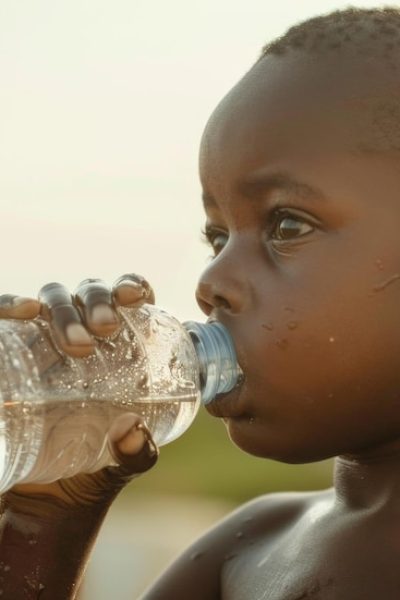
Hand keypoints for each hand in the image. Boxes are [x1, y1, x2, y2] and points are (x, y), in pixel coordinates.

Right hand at [0, 274, 157, 511]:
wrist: (38, 507)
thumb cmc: (85, 475)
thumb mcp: (118, 467)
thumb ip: (136, 454)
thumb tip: (133, 429)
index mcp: (115, 356)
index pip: (124, 304)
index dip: (131, 286)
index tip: (137, 296)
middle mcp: (78, 341)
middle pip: (89, 296)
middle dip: (99, 300)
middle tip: (107, 327)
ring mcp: (41, 347)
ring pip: (52, 301)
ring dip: (64, 309)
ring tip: (79, 345)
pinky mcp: (11, 356)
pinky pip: (5, 318)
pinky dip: (10, 305)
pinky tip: (26, 312)